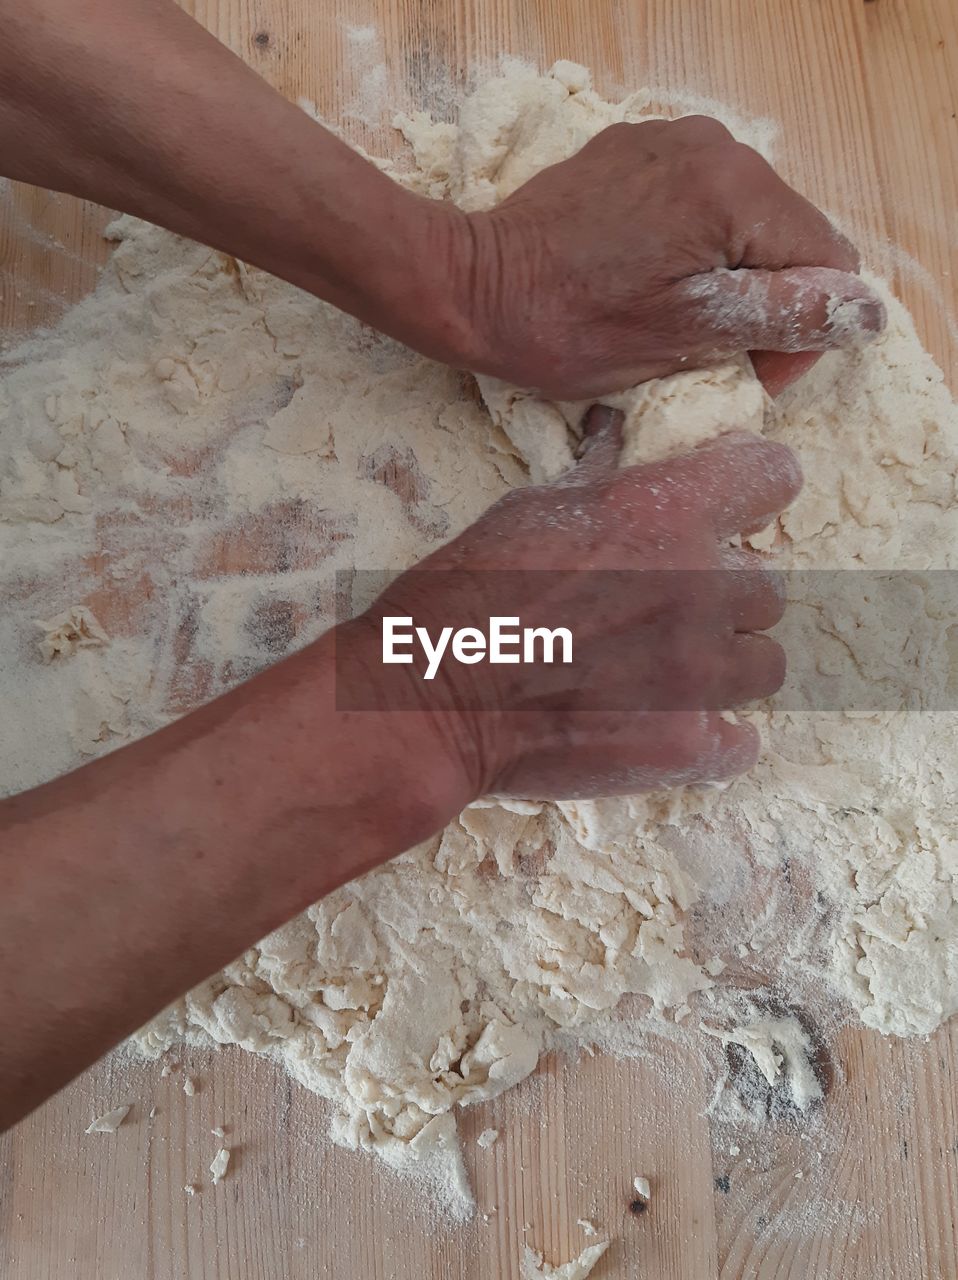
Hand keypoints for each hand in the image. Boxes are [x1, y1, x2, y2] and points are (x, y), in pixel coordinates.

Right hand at [346, 411, 801, 799]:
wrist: (433, 697)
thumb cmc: (469, 593)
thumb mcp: (530, 508)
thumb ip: (597, 476)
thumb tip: (615, 430)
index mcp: (666, 511)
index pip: (774, 477)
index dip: (754, 494)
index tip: (733, 514)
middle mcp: (700, 586)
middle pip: (768, 585)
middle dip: (725, 598)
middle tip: (667, 615)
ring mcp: (700, 672)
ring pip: (765, 664)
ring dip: (726, 667)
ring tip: (671, 676)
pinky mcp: (687, 744)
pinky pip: (740, 742)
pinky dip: (711, 739)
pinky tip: (667, 727)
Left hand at [452, 118, 884, 398]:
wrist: (469, 288)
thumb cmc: (568, 325)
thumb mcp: (687, 335)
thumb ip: (784, 314)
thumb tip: (861, 309)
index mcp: (736, 190)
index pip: (827, 261)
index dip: (801, 330)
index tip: (744, 372)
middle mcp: (712, 146)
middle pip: (786, 237)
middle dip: (763, 305)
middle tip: (704, 357)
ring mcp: (667, 143)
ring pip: (740, 224)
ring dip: (724, 280)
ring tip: (667, 323)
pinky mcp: (630, 153)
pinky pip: (693, 205)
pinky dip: (686, 250)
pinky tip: (641, 284)